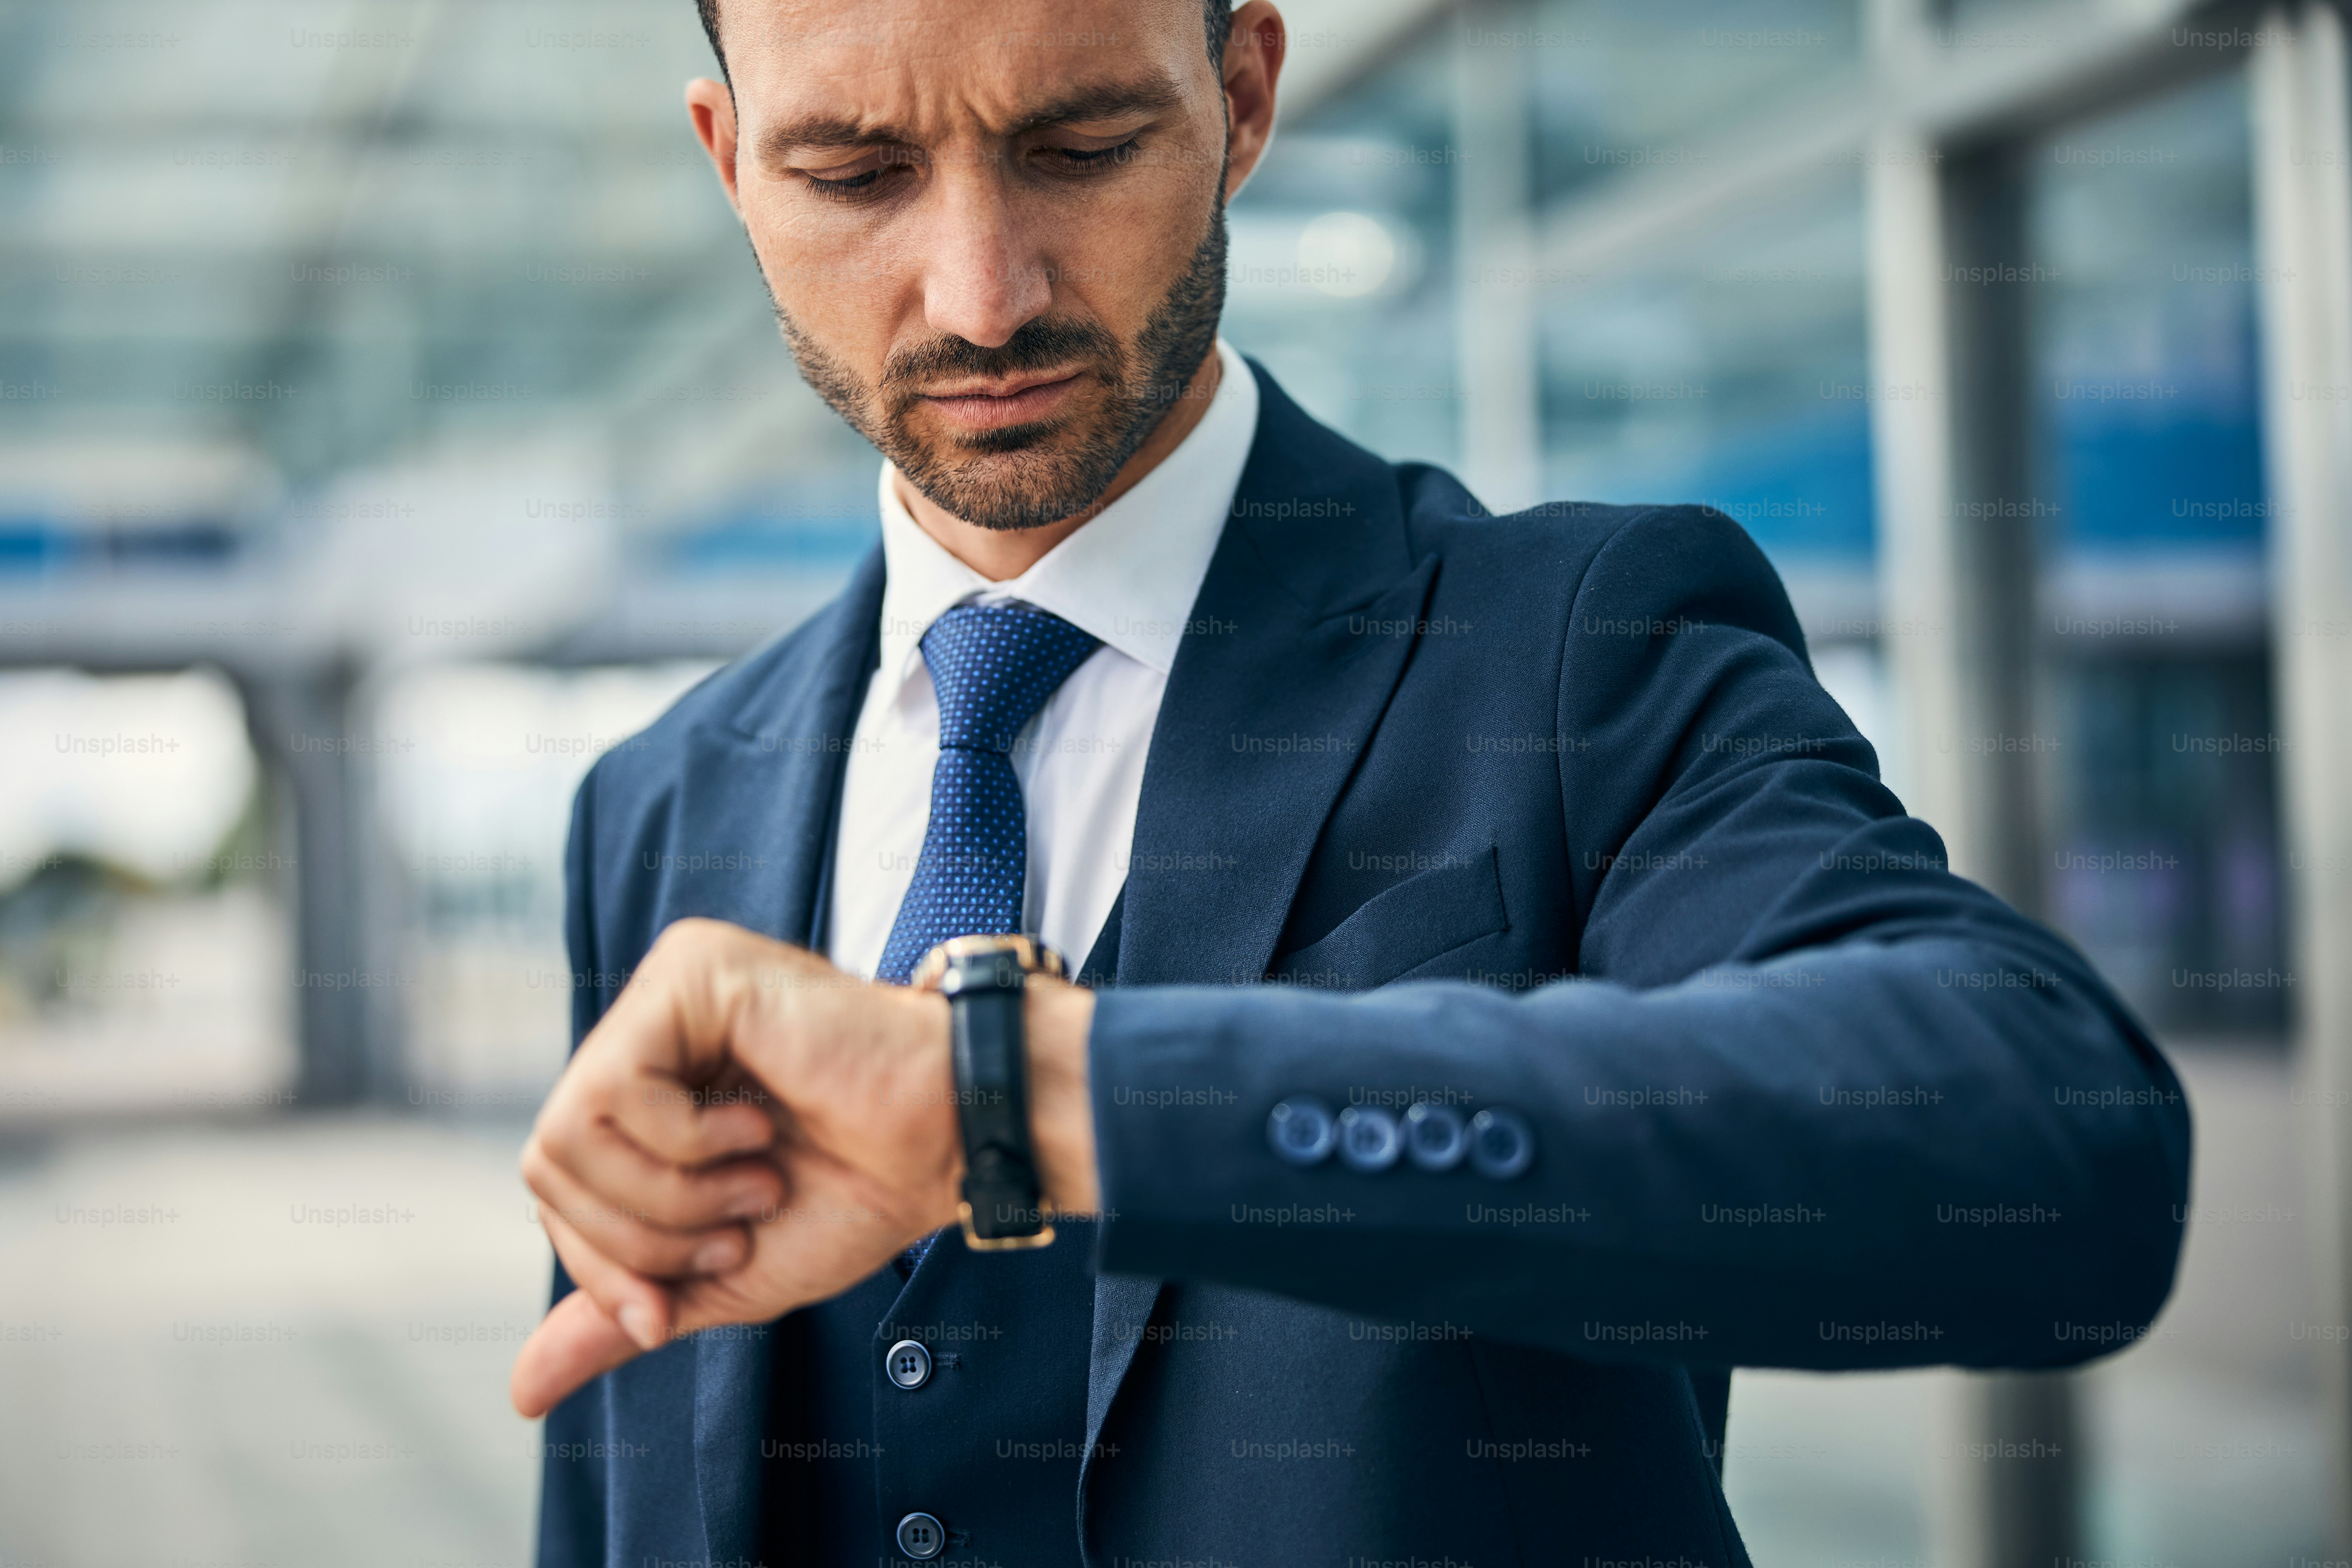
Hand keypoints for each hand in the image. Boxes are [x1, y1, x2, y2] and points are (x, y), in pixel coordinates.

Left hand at [509, 918, 1098, 1417]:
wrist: (946, 1144)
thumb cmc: (857, 1193)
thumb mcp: (719, 1273)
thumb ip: (625, 1309)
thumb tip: (521, 1394)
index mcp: (647, 1083)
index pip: (553, 1184)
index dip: (603, 1265)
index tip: (673, 1303)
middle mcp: (644, 1025)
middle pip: (548, 1162)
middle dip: (642, 1233)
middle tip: (741, 1220)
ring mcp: (664, 987)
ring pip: (568, 1130)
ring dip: (672, 1192)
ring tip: (757, 1176)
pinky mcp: (690, 969)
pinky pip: (616, 1089)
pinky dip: (688, 1140)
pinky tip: (759, 1123)